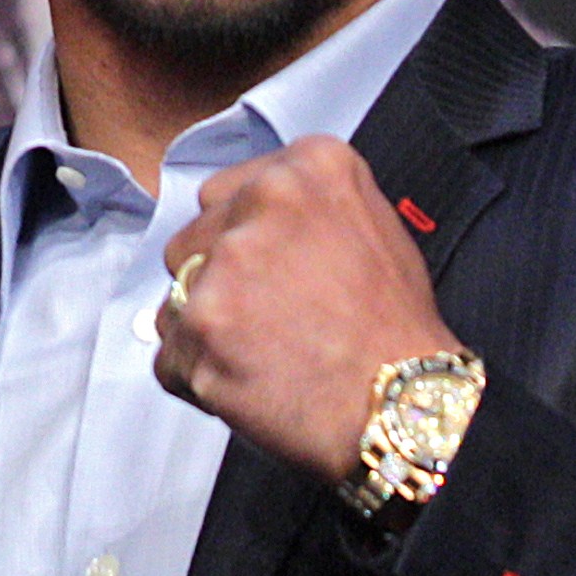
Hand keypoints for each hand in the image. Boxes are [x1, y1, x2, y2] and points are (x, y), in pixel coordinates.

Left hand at [151, 135, 460, 479]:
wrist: (405, 407)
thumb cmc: (394, 329)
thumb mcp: (374, 226)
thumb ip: (305, 205)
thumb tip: (251, 212)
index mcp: (307, 168)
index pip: (223, 193)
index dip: (237, 242)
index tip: (262, 269)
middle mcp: (262, 202)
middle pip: (191, 241)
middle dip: (215, 282)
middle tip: (268, 318)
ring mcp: (226, 264)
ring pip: (176, 299)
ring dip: (206, 331)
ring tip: (266, 355)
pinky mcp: (201, 326)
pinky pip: (169, 356)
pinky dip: (199, 379)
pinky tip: (251, 384)